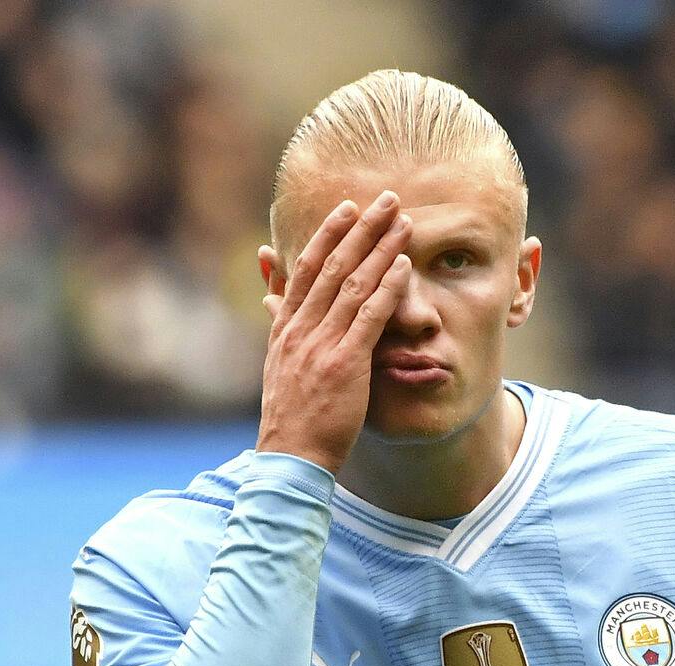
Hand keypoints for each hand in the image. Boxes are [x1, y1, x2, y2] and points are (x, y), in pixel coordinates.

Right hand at [256, 190, 412, 473]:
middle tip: (384, 199)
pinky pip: (369, 316)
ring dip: (379, 248)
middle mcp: (301, 330)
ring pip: (352, 283)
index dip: (327, 235)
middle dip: (359, 229)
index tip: (347, 209)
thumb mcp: (278, 364)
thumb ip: (279, 324)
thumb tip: (269, 294)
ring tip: (401, 221)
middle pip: (331, 265)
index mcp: (285, 329)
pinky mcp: (345, 363)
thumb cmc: (292, 417)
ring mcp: (321, 345)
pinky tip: (404, 265)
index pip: (305, 269)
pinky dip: (387, 287)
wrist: (291, 457)